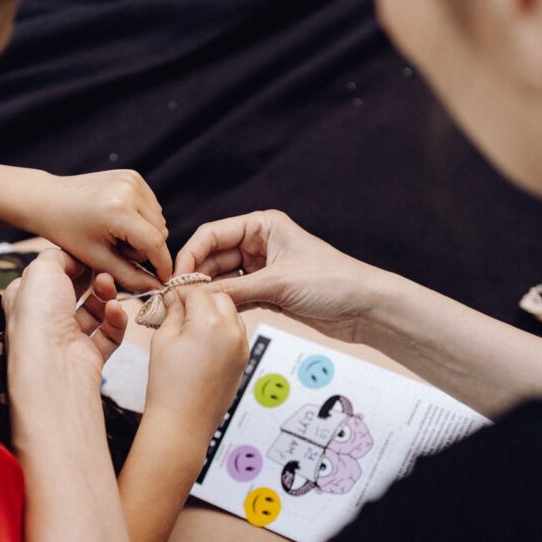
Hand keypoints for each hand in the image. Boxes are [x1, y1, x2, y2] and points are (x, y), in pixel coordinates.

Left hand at [1, 249, 127, 389]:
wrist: (53, 364)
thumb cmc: (39, 316)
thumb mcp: (42, 270)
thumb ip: (58, 256)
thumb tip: (72, 256)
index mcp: (26, 298)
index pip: (52, 275)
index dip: (72, 264)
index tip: (90, 254)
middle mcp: (45, 319)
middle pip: (77, 291)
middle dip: (93, 278)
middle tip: (105, 270)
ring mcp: (68, 338)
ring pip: (95, 310)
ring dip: (106, 295)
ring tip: (109, 286)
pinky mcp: (90, 355)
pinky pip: (110, 333)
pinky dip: (116, 320)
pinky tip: (116, 310)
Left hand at [20, 170, 170, 292]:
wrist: (48, 199)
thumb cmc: (68, 231)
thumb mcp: (97, 259)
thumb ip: (130, 276)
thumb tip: (157, 287)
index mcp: (118, 211)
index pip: (155, 243)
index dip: (162, 265)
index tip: (163, 281)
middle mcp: (129, 190)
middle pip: (160, 232)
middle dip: (146, 249)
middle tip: (118, 252)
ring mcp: (132, 180)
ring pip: (159, 220)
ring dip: (145, 234)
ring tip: (116, 236)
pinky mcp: (133, 176)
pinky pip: (152, 207)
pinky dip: (142, 219)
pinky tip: (119, 221)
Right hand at [144, 288, 248, 434]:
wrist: (183, 424)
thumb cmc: (168, 386)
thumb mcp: (163, 340)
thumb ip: (172, 313)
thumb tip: (176, 299)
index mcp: (210, 323)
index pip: (198, 291)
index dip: (182, 292)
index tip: (171, 298)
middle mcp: (232, 332)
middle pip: (220, 298)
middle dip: (201, 299)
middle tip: (181, 310)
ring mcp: (241, 347)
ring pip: (232, 314)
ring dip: (214, 313)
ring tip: (192, 327)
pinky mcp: (243, 360)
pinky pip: (236, 333)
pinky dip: (223, 330)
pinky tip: (203, 342)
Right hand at [174, 210, 382, 342]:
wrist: (364, 307)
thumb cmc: (332, 282)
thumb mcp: (279, 283)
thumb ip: (235, 289)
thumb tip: (197, 296)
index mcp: (262, 225)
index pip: (213, 234)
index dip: (190, 254)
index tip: (177, 277)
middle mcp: (259, 243)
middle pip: (213, 257)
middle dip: (196, 277)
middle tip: (177, 299)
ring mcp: (262, 268)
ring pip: (223, 278)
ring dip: (208, 293)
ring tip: (189, 310)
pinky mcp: (268, 292)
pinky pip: (236, 295)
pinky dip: (224, 304)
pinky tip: (212, 315)